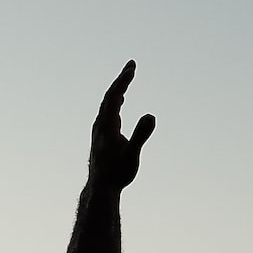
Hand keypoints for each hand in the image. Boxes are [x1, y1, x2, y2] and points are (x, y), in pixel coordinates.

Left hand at [88, 61, 156, 190]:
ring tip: (128, 76)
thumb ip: (140, 135)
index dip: (122, 80)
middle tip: (132, 64)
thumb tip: (151, 116)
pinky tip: (121, 100)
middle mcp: (100, 124)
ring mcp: (100, 129)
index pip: (113, 96)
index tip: (131, 67)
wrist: (101, 188)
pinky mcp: (103, 135)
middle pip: (109, 96)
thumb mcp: (131, 155)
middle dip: (121, 80)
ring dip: (118, 88)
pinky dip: (116, 100)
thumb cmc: (116, 173)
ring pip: (107, 104)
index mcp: (106, 125)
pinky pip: (108, 111)